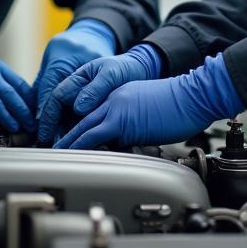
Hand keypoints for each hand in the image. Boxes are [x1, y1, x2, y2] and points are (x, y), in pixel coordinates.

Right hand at [37, 43, 161, 145]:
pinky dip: (84, 136)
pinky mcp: (96, 113)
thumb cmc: (125, 68)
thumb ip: (95, 89)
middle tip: (55, 148)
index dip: (49, 115)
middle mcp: (78, 92)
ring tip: (67, 151)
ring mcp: (86, 104)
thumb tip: (78, 108)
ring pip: (71, 122)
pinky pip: (86, 126)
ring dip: (68, 136)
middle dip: (55, 131)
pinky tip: (85, 147)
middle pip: (60, 113)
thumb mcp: (110, 74)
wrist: (142, 70)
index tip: (46, 132)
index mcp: (77, 79)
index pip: (57, 97)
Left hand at [54, 53, 242, 150]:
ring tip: (55, 153)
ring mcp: (116, 107)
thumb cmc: (181, 106)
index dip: (80, 126)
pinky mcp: (121, 119)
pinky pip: (93, 133)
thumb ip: (134, 125)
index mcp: (121, 96)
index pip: (94, 112)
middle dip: (67, 133)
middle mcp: (114, 99)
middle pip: (83, 118)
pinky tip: (70, 152)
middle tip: (53, 146)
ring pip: (83, 125)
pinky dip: (79, 143)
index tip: (70, 138)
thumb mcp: (150, 113)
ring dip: (68, 140)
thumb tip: (126, 144)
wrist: (193, 95)